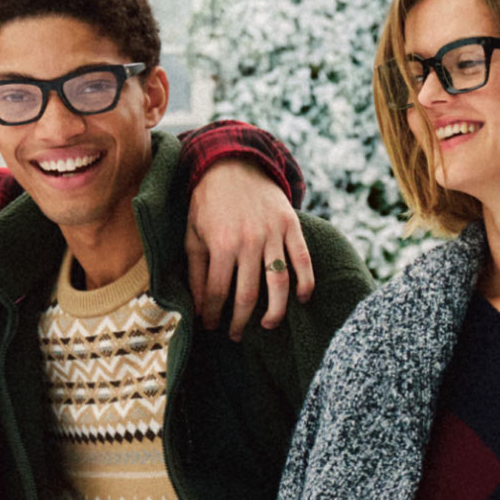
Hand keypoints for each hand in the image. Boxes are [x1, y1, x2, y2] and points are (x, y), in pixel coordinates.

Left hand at [186, 161, 314, 340]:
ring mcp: (272, 234)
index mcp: (220, 243)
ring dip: (275, 311)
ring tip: (268, 326)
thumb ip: (195, 268)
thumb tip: (198, 304)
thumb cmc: (208, 202)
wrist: (233, 164)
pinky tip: (302, 299)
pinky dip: (306, 282)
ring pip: (279, 283)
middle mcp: (248, 241)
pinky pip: (303, 260)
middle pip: (247, 294)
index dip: (213, 313)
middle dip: (240, 321)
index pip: (217, 291)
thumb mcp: (192, 232)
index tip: (211, 326)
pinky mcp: (291, 227)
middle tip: (236, 335)